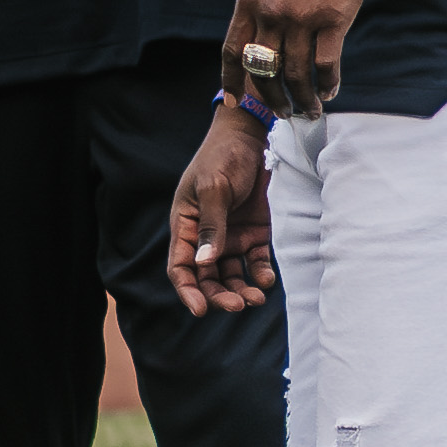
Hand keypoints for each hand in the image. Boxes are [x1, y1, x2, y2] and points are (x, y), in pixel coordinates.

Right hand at [167, 102, 275, 315]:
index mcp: (186, 224)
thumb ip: (211, 225)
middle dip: (219, 296)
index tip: (200, 310)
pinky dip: (261, 274)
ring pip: (232, 276)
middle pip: (207, 278)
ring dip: (241, 290)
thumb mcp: (213, 187)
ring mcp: (232, 236)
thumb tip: (204, 264)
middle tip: (237, 305)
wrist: (255, 136)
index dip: (187, 291)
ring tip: (255, 298)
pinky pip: (257, 263)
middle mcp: (207, 236)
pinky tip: (266, 278)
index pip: (180, 267)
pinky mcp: (256, 234)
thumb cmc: (224, 155)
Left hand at [219, 0, 368, 123]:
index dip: (231, 80)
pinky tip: (329, 91)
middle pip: (263, 70)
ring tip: (309, 110)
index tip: (234, 102)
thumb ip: (259, 5)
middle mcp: (270, 13)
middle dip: (271, 98)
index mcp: (249, 1)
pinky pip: (325, 65)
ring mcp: (300, 18)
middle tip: (282, 112)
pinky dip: (327, 84)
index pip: (233, 50)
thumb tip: (259, 38)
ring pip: (295, 74)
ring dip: (302, 99)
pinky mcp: (331, 20)